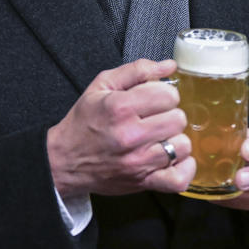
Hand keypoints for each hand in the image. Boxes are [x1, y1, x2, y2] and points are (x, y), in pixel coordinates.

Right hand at [47, 59, 194, 197]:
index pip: (169, 94)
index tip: (154, 99)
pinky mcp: (143, 182)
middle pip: (178, 118)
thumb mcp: (102, 85)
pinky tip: (173, 157)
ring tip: (160, 137)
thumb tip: (169, 65)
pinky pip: (179, 178)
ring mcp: (138, 162)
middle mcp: (131, 135)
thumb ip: (137, 70)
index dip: (164, 93)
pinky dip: (184, 168)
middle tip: (155, 118)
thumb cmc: (84, 122)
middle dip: (169, 114)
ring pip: (183, 145)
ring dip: (175, 139)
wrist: (64, 160)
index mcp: (120, 107)